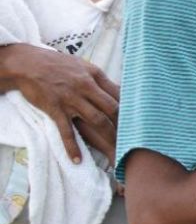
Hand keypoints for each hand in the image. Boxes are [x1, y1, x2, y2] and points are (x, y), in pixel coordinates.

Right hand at [1, 43, 119, 162]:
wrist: (29, 64)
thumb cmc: (58, 64)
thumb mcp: (83, 66)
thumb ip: (99, 78)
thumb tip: (117, 88)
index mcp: (95, 75)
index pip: (118, 93)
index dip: (129, 107)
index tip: (138, 118)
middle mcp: (86, 87)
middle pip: (112, 108)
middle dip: (123, 123)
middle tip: (131, 136)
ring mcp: (71, 99)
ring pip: (96, 120)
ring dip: (107, 136)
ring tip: (115, 149)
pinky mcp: (55, 109)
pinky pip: (66, 131)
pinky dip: (72, 146)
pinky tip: (77, 159)